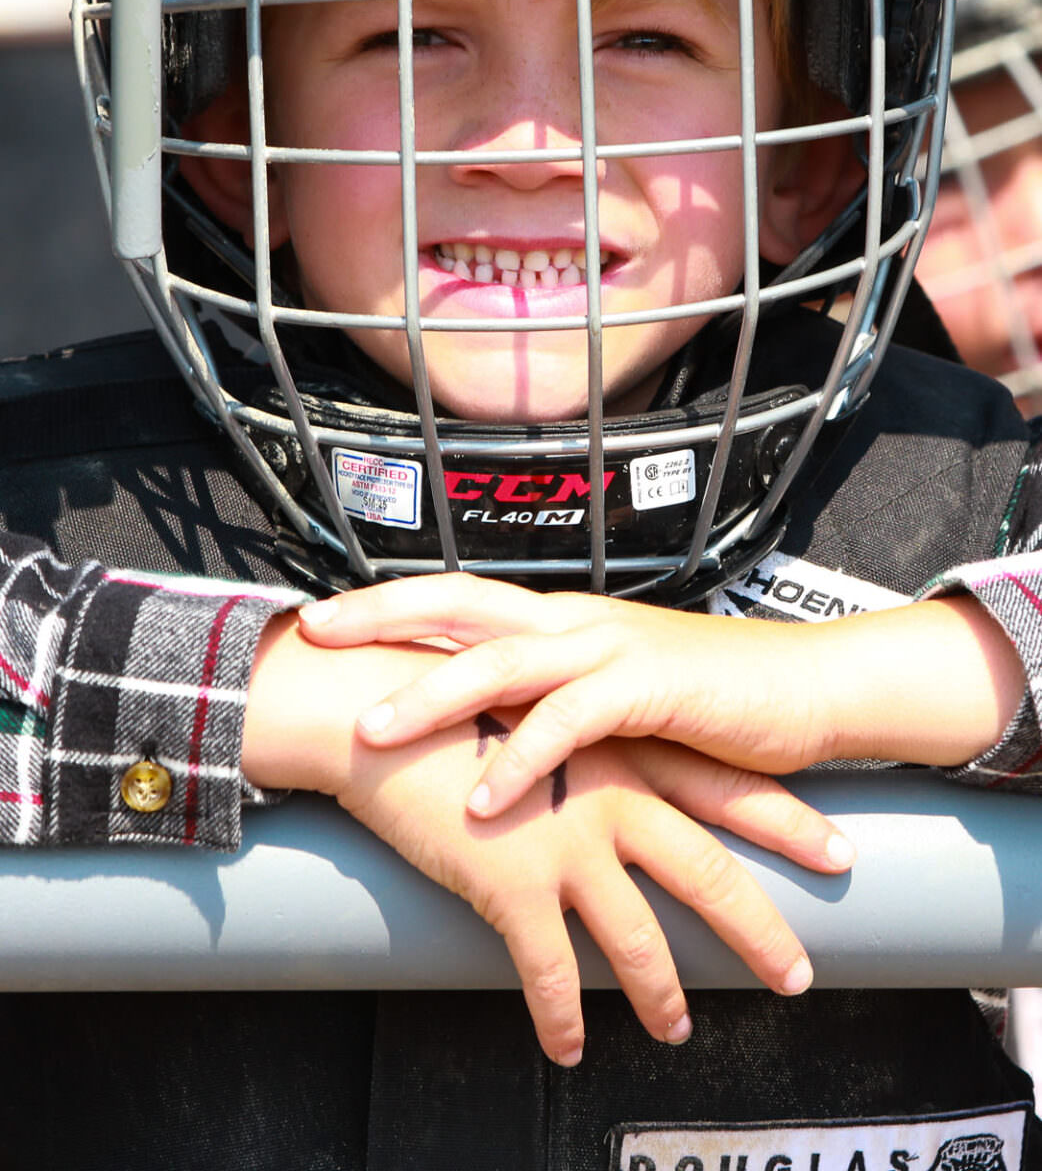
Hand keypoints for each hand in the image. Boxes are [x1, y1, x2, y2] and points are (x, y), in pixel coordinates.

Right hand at [245, 613, 850, 1064]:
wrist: (378, 710)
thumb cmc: (453, 702)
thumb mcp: (538, 704)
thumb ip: (587, 733)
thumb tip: (615, 764)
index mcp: (621, 750)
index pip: (725, 790)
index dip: (786, 823)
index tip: (839, 853)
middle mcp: (609, 798)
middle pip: (708, 874)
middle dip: (758, 932)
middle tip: (796, 974)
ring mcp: (566, 844)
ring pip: (638, 939)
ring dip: (662, 994)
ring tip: (676, 1030)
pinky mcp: (512, 884)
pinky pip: (549, 972)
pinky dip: (561, 1017)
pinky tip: (567, 1047)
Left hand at [296, 573, 840, 817]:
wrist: (805, 688)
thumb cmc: (707, 695)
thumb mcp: (616, 692)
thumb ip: (556, 699)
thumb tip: (494, 725)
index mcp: (562, 621)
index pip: (461, 598)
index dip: (392, 602)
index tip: (326, 616)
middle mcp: (575, 622)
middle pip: (462, 606)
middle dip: (385, 616)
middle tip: (316, 632)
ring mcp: (610, 649)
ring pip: (503, 662)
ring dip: (433, 695)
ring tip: (372, 730)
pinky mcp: (650, 689)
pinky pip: (571, 722)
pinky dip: (524, 760)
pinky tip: (486, 800)